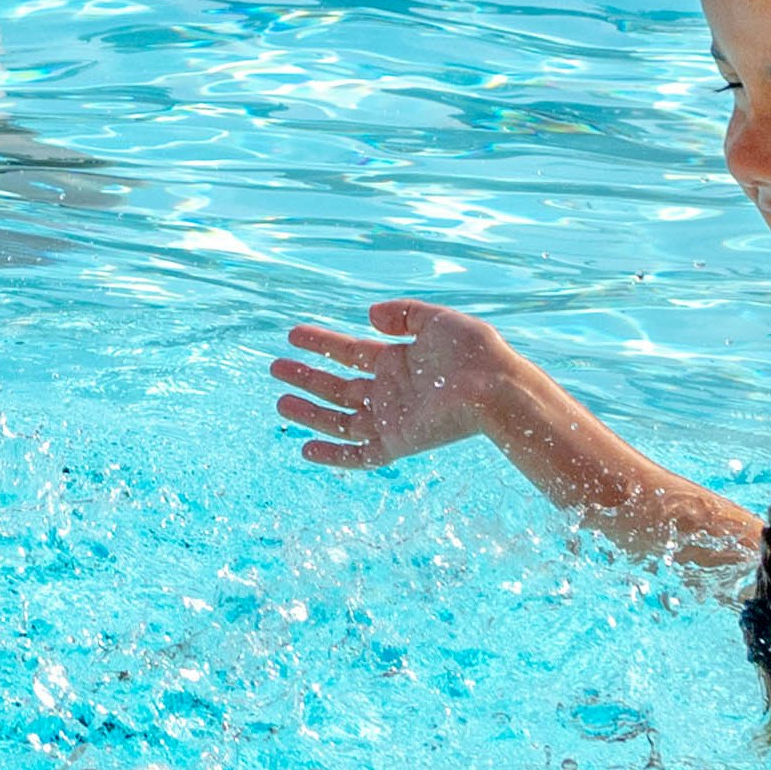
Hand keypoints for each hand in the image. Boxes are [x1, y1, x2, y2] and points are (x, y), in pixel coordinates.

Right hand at [271, 299, 523, 470]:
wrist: (495, 387)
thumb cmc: (474, 352)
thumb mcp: (436, 320)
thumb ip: (403, 314)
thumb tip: (369, 317)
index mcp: (398, 362)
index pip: (350, 353)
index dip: (322, 343)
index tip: (293, 335)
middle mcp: (391, 392)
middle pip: (339, 386)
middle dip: (307, 377)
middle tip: (275, 367)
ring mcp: (392, 419)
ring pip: (341, 419)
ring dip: (310, 412)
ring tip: (280, 403)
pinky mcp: (398, 442)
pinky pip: (359, 454)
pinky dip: (333, 455)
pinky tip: (305, 448)